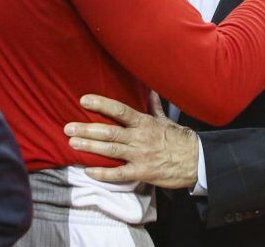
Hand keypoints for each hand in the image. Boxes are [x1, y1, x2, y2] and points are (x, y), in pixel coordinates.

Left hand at [64, 93, 198, 188]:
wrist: (196, 161)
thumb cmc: (179, 139)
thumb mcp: (166, 120)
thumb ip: (154, 106)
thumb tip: (151, 90)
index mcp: (144, 122)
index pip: (119, 110)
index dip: (101, 104)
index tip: (84, 100)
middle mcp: (140, 137)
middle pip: (109, 131)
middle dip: (87, 128)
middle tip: (68, 128)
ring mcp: (140, 155)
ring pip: (111, 150)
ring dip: (90, 146)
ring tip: (73, 143)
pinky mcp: (142, 172)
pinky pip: (120, 174)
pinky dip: (104, 173)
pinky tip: (89, 171)